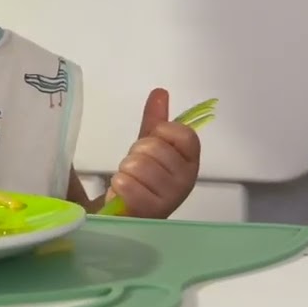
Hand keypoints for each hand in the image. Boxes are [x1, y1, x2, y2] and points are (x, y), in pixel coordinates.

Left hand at [105, 88, 200, 217]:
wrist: (121, 214)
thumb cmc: (139, 180)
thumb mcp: (148, 148)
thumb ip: (155, 121)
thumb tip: (160, 92)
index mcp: (189, 163)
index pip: (185, 135)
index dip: (163, 133)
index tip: (153, 141)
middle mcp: (185, 182)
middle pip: (155, 148)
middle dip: (136, 153)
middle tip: (135, 167)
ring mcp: (169, 200)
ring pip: (139, 165)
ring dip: (125, 170)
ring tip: (128, 181)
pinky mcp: (149, 214)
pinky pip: (127, 185)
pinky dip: (118, 185)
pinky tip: (122, 194)